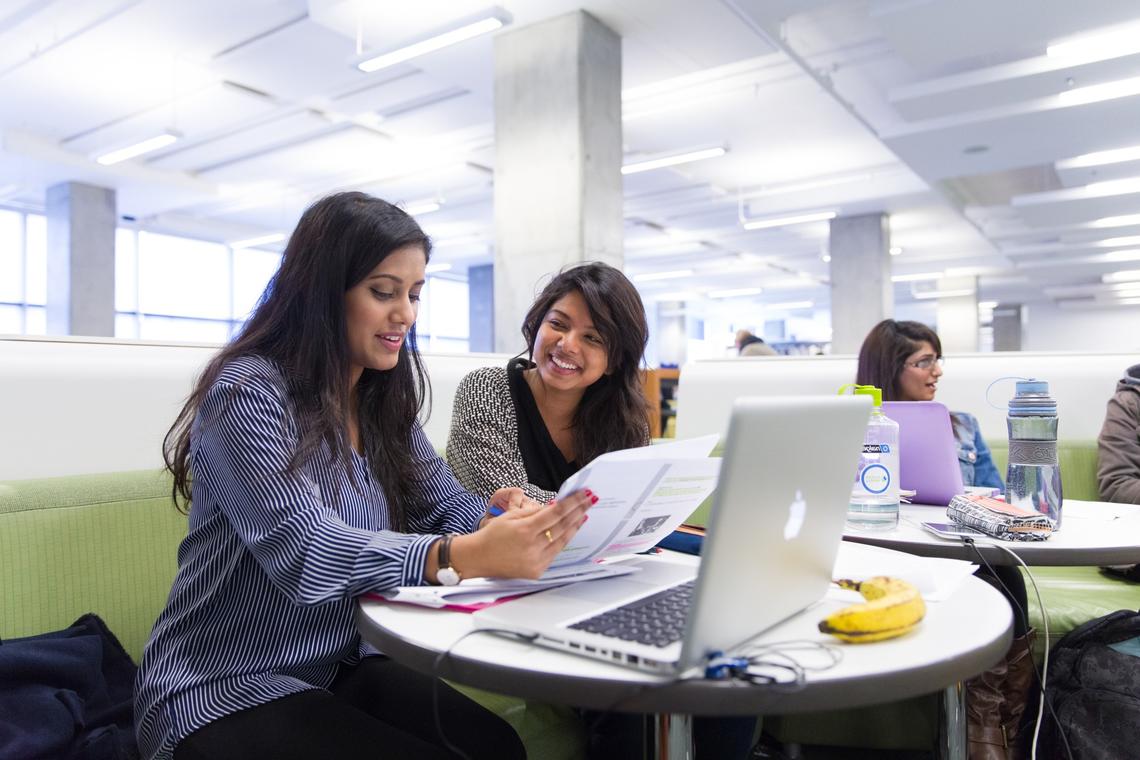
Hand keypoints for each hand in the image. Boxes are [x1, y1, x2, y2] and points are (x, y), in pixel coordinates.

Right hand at [453, 489, 595, 579]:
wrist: (478, 558)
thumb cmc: (492, 535)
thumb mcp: (511, 516)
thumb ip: (535, 513)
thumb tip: (556, 506)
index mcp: (525, 530)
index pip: (556, 513)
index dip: (572, 502)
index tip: (584, 495)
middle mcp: (532, 547)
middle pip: (563, 526)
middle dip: (579, 511)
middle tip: (590, 500)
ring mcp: (536, 561)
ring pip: (562, 540)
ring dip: (575, 526)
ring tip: (584, 514)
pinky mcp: (537, 571)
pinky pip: (555, 553)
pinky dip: (563, 540)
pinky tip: (570, 531)